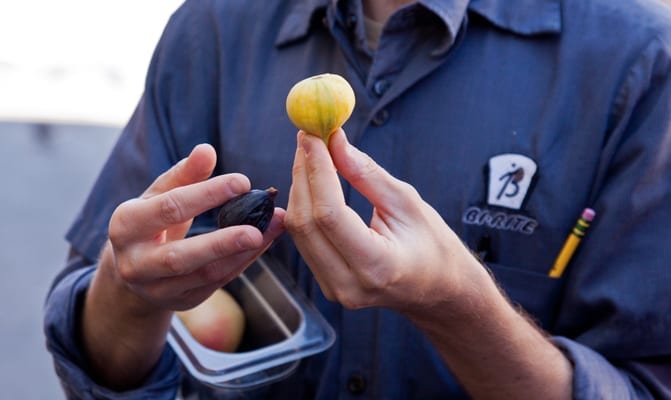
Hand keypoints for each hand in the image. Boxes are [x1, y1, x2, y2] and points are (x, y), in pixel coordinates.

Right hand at [104, 143, 285, 311]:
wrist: (133, 268)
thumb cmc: (150, 221)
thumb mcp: (158, 195)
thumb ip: (184, 174)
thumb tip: (206, 150)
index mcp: (126, 226)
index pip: (169, 209)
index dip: (206, 195)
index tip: (243, 182)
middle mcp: (136, 263)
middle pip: (181, 256)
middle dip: (222, 242)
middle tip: (256, 229)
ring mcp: (157, 288)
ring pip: (204, 274)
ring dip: (241, 254)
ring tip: (270, 231)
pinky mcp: (181, 300)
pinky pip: (217, 282)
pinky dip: (243, 261)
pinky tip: (263, 242)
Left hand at [285, 130, 480, 313]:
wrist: (438, 289)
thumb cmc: (432, 245)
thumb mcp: (407, 203)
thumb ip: (367, 174)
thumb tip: (334, 141)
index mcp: (377, 266)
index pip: (330, 214)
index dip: (317, 170)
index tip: (312, 136)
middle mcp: (349, 284)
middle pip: (307, 222)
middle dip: (303, 174)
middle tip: (308, 138)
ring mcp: (334, 289)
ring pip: (299, 231)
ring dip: (300, 187)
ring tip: (310, 154)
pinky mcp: (326, 284)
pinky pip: (303, 240)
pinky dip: (304, 205)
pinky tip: (311, 181)